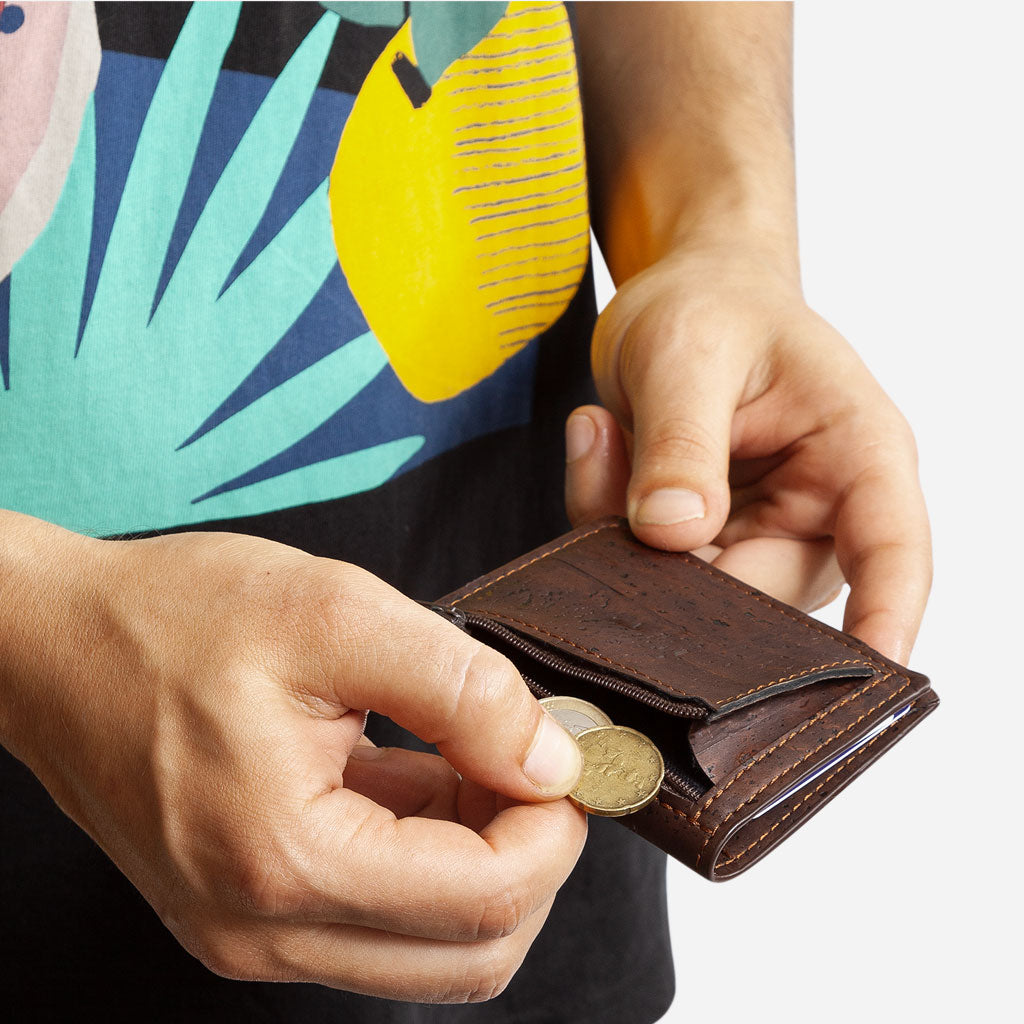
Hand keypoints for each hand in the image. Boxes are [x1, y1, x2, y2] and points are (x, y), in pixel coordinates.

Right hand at [0, 519, 584, 1001]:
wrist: (57, 646)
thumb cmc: (174, 618)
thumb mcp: (337, 614)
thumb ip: (461, 690)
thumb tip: (553, 757)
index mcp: (286, 861)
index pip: (485, 899)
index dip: (556, 826)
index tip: (571, 753)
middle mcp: (264, 931)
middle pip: (470, 952)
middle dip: (532, 855)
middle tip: (532, 758)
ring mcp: (253, 933)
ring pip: (431, 946)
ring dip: (484, 858)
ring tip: (473, 755)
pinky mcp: (250, 912)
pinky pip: (378, 917)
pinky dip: (428, 856)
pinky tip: (425, 774)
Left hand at [564, 242, 930, 662]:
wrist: (682, 300)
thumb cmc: (711, 307)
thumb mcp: (689, 352)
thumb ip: (682, 443)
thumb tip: (672, 533)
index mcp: (857, 454)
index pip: (894, 551)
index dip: (889, 616)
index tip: (875, 673)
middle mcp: (819, 514)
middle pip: (759, 596)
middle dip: (674, 565)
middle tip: (612, 474)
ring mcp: (759, 539)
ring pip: (692, 594)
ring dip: (625, 538)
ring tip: (608, 438)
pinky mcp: (705, 550)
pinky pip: (648, 573)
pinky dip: (605, 526)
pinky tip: (602, 449)